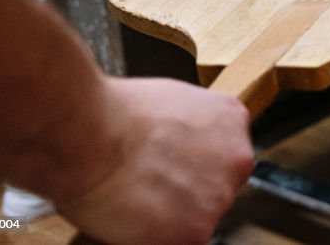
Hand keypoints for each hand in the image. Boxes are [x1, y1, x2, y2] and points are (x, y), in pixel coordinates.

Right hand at [56, 77, 254, 244]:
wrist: (91, 135)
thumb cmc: (116, 114)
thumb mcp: (171, 100)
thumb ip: (190, 127)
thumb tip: (179, 143)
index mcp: (232, 121)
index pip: (224, 154)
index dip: (192, 165)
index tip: (172, 168)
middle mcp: (237, 159)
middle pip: (217, 188)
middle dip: (188, 191)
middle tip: (151, 185)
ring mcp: (220, 197)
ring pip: (198, 218)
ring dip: (172, 216)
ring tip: (137, 197)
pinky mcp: (198, 232)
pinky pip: (178, 242)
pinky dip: (155, 236)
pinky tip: (135, 215)